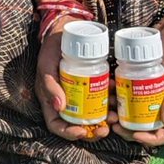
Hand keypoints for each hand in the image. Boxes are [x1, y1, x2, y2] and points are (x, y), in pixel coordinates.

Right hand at [35, 19, 109, 140]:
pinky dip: (109, 99)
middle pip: (77, 125)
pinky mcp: (90, 84)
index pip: (57, 125)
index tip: (82, 132)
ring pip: (92, 113)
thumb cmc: (51, 48)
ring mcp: (79, 94)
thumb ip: (50, 84)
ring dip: (105, 117)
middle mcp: (65, 100)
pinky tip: (117, 94)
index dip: (69, 133)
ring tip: (116, 114)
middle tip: (106, 128)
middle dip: (93, 131)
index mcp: (50, 100)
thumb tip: (59, 107)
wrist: (65, 29)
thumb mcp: (46, 65)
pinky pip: (100, 97)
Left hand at [109, 11, 163, 146]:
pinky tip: (109, 92)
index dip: (151, 139)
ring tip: (108, 110)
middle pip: (148, 128)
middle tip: (114, 123)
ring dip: (121, 115)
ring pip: (136, 114)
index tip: (134, 133)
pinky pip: (131, 97)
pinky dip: (120, 97)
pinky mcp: (144, 83)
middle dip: (130, 130)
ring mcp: (154, 94)